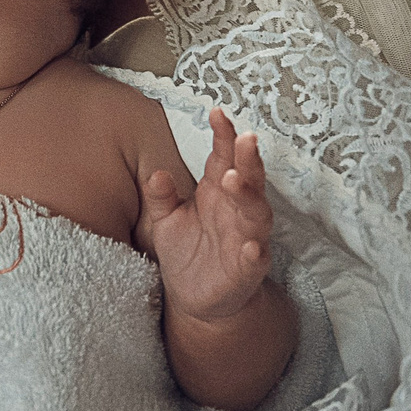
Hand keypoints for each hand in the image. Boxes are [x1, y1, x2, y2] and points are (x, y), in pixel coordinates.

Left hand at [143, 107, 275, 323]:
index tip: (217, 112)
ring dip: (249, 196)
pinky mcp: (248, 270)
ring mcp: (246, 239)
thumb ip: (161, 197)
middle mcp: (236, 212)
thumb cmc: (186, 250)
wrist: (196, 298)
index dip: (223, 136)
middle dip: (247, 159)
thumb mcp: (165, 220)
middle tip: (243, 138)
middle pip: (248, 180)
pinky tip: (251, 247)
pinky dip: (254, 252)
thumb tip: (154, 173)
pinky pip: (255, 259)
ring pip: (256, 214)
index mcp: (216, 193)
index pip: (223, 158)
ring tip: (236, 179)